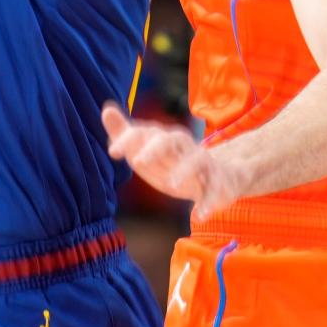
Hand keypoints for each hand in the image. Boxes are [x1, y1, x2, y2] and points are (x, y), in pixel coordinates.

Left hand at [102, 103, 237, 220]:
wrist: (220, 174)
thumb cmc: (175, 163)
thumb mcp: (149, 151)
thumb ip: (127, 134)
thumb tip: (106, 110)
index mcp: (164, 138)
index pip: (145, 133)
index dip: (128, 140)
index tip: (112, 152)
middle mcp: (184, 146)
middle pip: (171, 139)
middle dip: (155, 148)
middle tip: (137, 162)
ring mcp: (202, 162)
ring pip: (196, 159)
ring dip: (184, 169)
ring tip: (172, 185)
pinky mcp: (217, 180)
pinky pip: (214, 188)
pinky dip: (208, 200)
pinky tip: (198, 216)